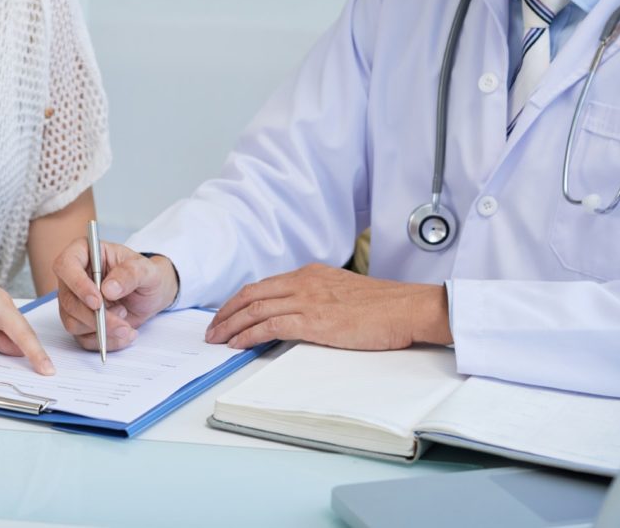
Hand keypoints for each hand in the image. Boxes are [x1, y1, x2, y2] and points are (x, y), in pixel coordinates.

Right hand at [52, 239, 178, 351]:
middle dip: (95, 316)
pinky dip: (106, 341)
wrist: (151, 295)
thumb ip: (130, 274)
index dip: (77, 284)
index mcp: (84, 253)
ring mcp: (75, 302)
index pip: (66, 265)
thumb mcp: (147, 270)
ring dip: (102, 329)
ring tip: (126, 323)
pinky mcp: (81, 323)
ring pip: (73, 322)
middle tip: (122, 317)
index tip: (98, 301)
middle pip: (68, 300)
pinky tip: (124, 333)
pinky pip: (84, 338)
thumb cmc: (146, 275)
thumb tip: (108, 289)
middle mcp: (74, 278)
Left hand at [204, 263, 450, 350]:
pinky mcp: (314, 320)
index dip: (239, 301)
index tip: (226, 314)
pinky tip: (237, 345)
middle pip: (251, 294)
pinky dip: (249, 335)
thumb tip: (299, 313)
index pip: (263, 285)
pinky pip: (270, 325)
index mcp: (310, 274)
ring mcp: (308, 299)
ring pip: (255, 309)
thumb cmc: (383, 306)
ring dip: (231, 325)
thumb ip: (318, 297)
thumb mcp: (342, 292)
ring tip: (216, 339)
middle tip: (211, 329)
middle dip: (226, 312)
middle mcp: (304, 282)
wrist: (408, 308)